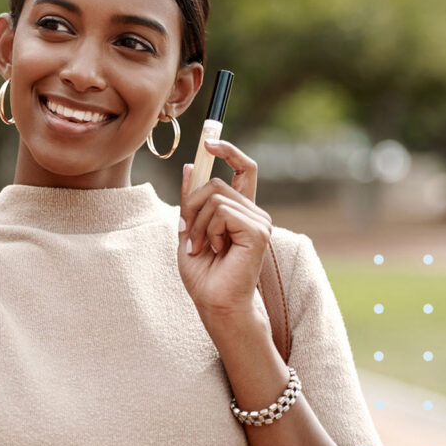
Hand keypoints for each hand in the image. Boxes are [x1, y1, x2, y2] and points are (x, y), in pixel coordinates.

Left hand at [177, 139, 272, 319]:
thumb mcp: (189, 228)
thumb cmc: (203, 273)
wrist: (213, 303)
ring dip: (197, 224)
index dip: (229, 151)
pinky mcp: (258, 231)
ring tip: (201, 247)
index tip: (210, 142)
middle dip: (190, 206)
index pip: (243, 169)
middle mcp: (254, 213)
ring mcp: (259, 221)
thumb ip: (190, 200)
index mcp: (240, 211)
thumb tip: (188, 166)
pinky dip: (208, 230)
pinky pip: (222, 212)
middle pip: (214, 183)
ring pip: (214, 197)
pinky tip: (215, 250)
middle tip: (187, 234)